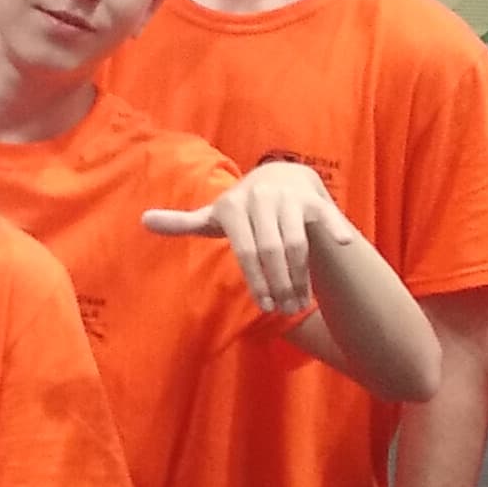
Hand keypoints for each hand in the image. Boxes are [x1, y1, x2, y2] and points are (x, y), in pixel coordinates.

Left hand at [144, 160, 347, 318]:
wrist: (281, 176)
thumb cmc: (242, 208)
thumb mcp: (215, 215)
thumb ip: (183, 222)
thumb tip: (143, 220)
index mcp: (233, 205)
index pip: (246, 251)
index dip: (257, 280)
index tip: (266, 305)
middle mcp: (260, 196)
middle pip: (272, 251)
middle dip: (280, 284)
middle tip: (285, 310)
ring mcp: (288, 196)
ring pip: (297, 243)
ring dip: (301, 276)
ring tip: (300, 303)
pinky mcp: (313, 198)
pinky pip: (326, 217)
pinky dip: (335, 229)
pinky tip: (344, 245)